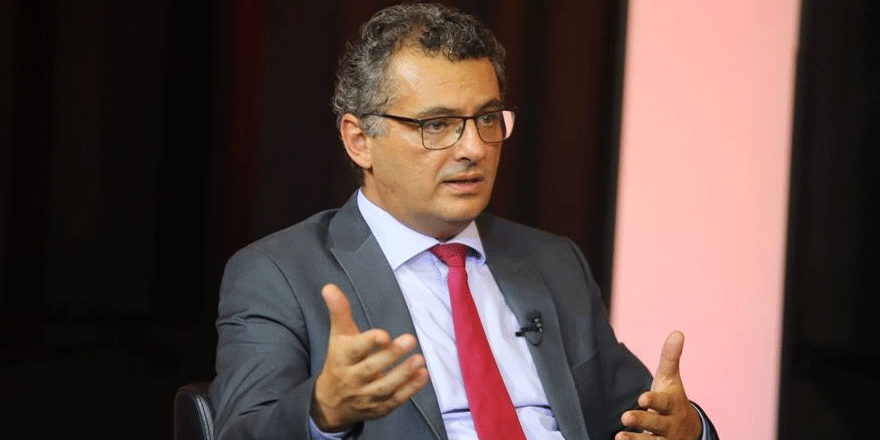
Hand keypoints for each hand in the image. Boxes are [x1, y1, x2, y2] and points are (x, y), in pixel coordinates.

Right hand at [310, 284, 429, 431]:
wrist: (331, 402)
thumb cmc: (340, 360)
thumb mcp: (338, 336)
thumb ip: (339, 312)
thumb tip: (329, 287)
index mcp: (342, 359)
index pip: (354, 351)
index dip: (368, 343)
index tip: (383, 334)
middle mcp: (352, 379)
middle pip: (372, 369)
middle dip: (391, 355)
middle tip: (410, 339)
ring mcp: (366, 396)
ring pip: (385, 387)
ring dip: (403, 374)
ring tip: (420, 360)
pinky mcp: (379, 408)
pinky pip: (395, 400)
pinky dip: (410, 389)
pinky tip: (423, 374)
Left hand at [617, 331, 701, 439]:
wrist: (687, 430)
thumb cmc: (672, 399)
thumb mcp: (670, 379)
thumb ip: (670, 358)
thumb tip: (677, 332)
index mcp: (672, 404)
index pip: (663, 403)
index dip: (654, 401)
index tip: (642, 398)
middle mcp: (669, 424)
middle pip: (656, 423)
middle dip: (642, 420)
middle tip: (625, 417)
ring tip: (619, 436)